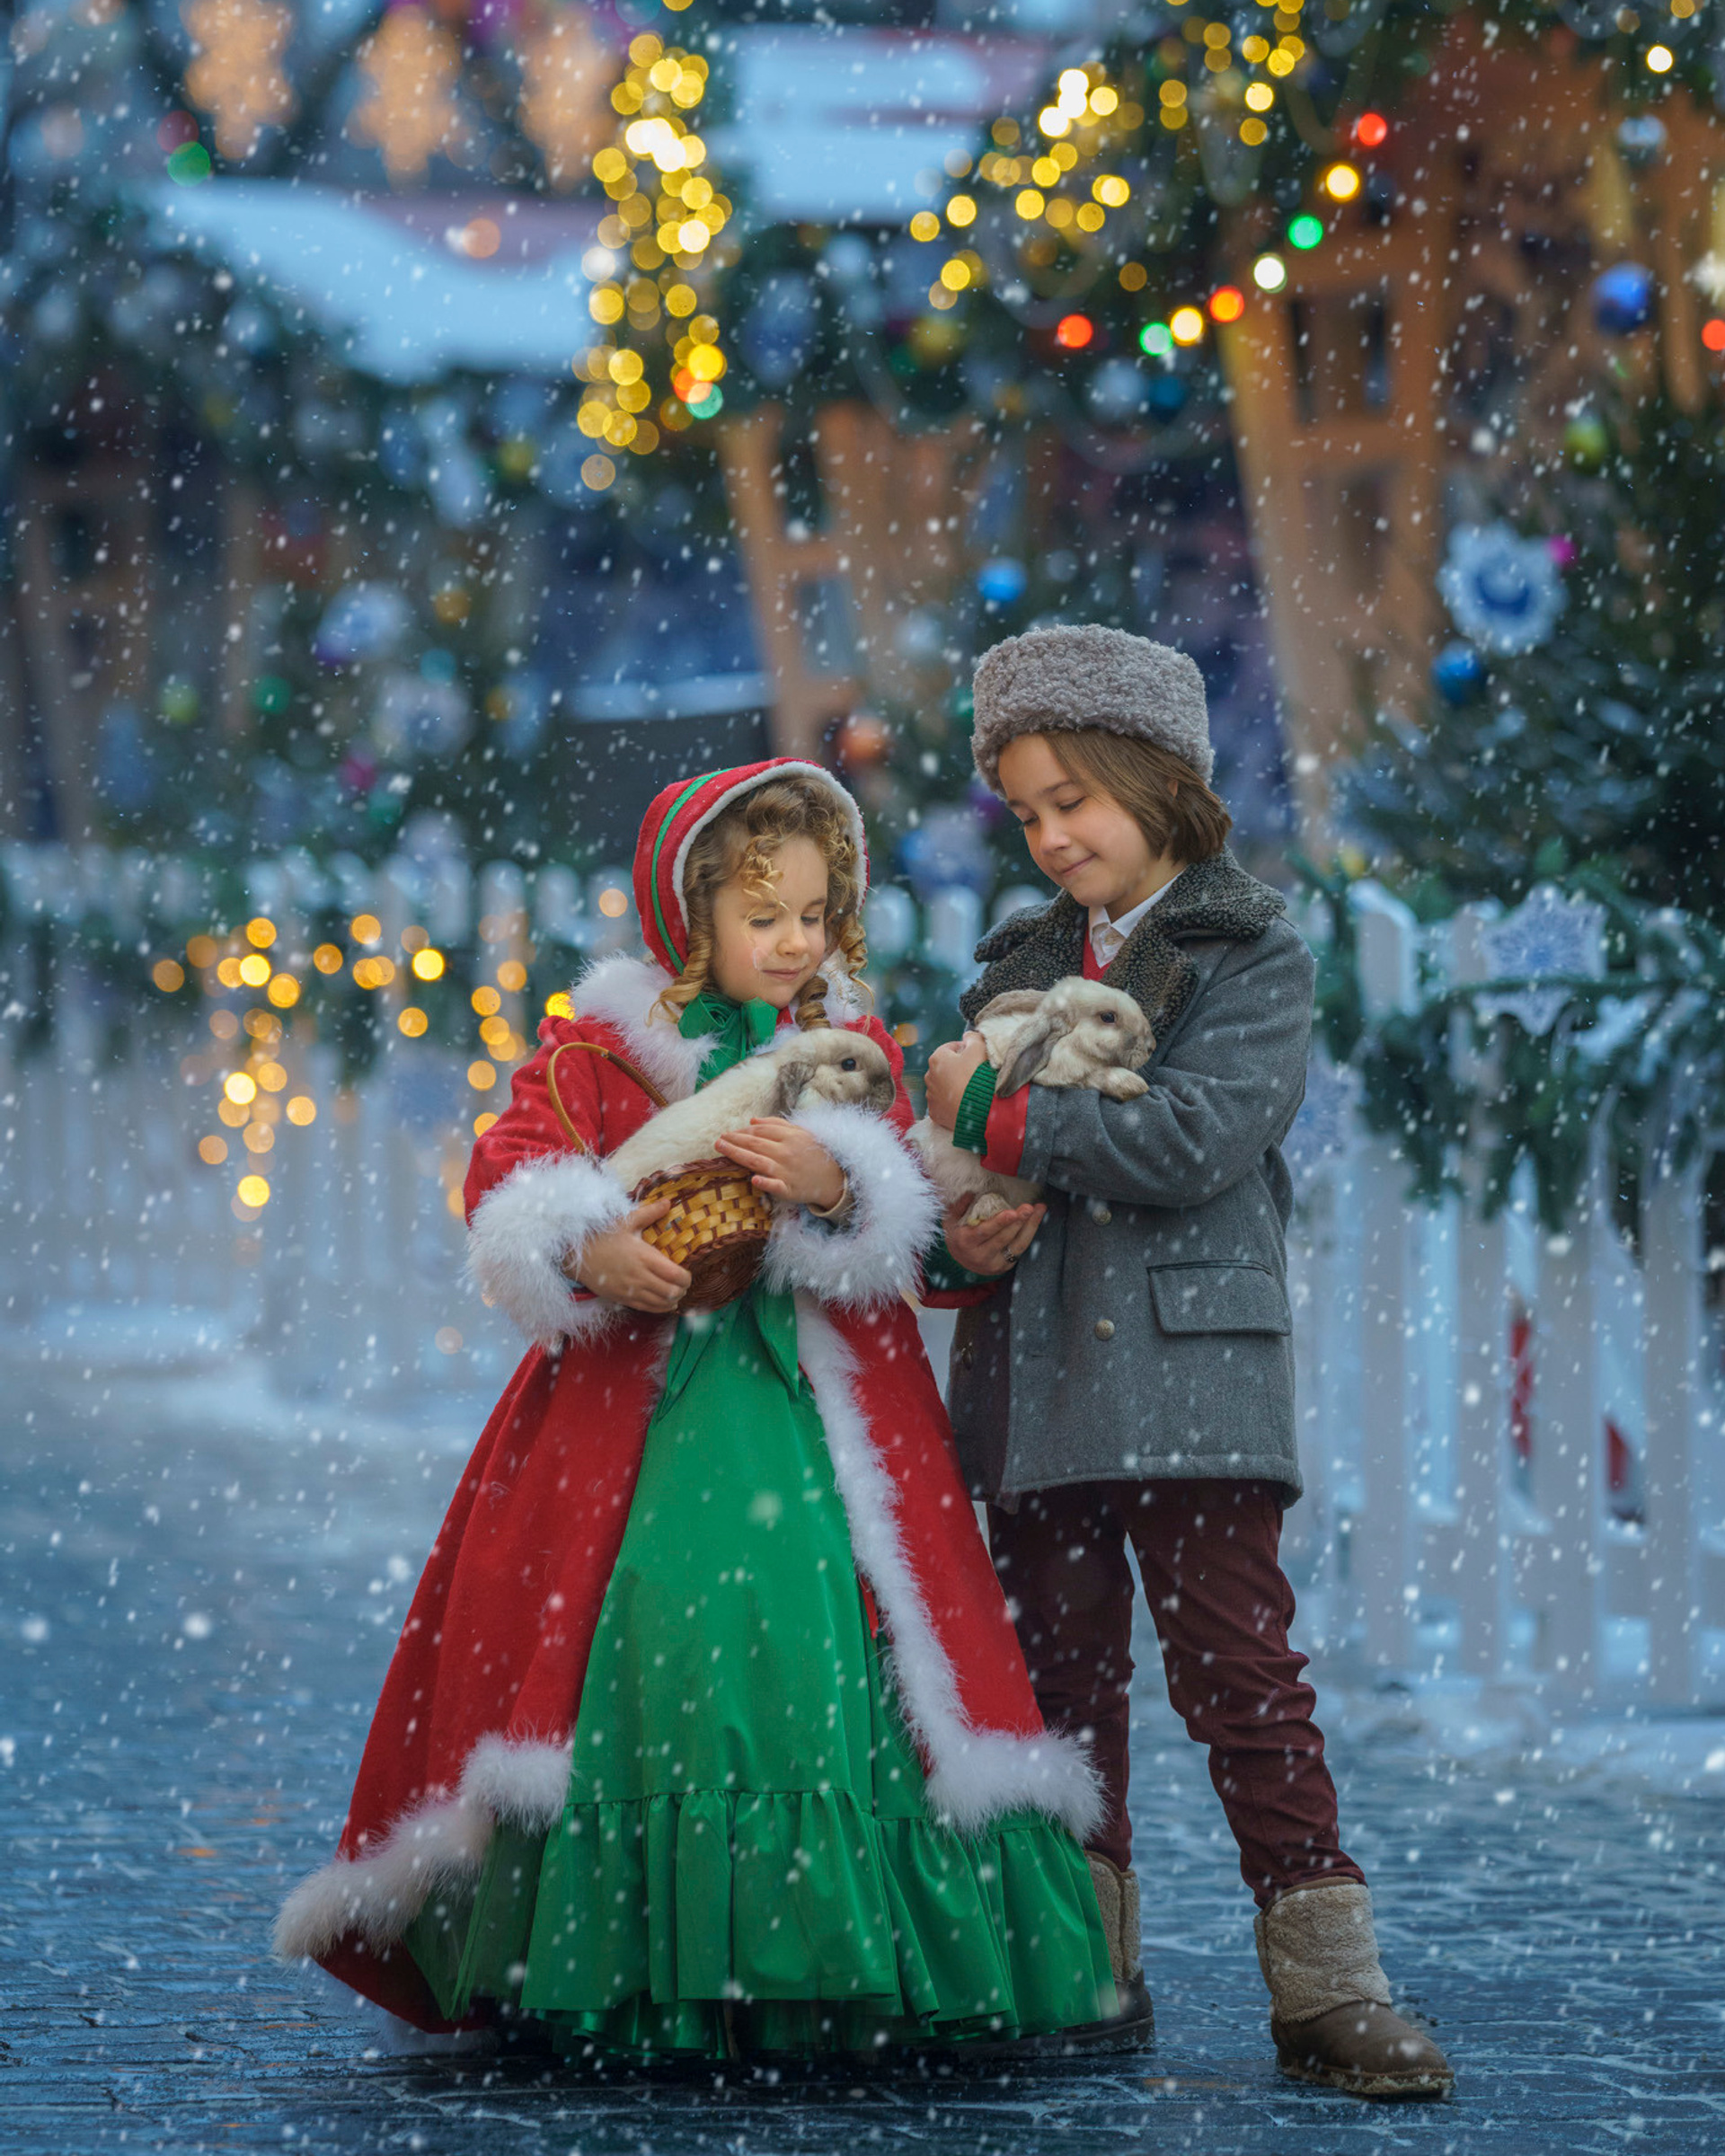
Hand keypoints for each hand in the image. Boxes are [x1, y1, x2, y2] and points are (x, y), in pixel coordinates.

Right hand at [569, 1197, 691, 1313]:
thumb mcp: (626, 1221)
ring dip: (673, 1300)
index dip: (687, 1278)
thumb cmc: (601, 1236)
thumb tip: (668, 1202)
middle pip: (671, 1292)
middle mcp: (640, 1277)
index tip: (688, 1274)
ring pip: (661, 1303)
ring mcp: (630, 1290)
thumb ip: (649, 1213)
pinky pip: (647, 1309)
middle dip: (682, 1290)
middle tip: (684, 1284)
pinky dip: (660, 1308)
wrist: (576, 1255)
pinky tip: (665, 1303)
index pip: (675, 1275)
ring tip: (677, 1293)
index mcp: (644, 1257)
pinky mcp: (622, 1299)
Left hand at [713, 1118, 844, 1209]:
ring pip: (758, 1161)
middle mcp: (786, 1152)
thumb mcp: (800, 1133)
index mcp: (789, 1136)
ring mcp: (787, 1171)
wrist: (833, 1179)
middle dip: (734, 1140)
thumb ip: (776, 1124)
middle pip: (755, 1144)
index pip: (760, 1131)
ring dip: (737, 1154)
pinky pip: (775, 1185)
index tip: (729, 1133)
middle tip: (718, 1140)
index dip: (743, 1131)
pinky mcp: (789, 1189)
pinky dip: (765, 1182)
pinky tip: (753, 1179)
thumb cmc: (813, 1153)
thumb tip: (752, 1119)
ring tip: (722, 1149)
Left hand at [925, 1032, 988, 1131]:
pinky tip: (963, 1102)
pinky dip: (951, 1102)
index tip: (976, 1056)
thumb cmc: (977, 1077)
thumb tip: (968, 1035)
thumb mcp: (979, 1049)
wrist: (976, 1110)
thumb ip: (974, 1038)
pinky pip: (943, 1103)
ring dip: (953, 1086)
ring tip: (970, 1089)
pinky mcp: (935, 1113)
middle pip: (946, 1068)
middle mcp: (929, 1076)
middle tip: (975, 1073)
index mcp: (936, 1058)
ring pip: (943, 1086)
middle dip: (958, 1068)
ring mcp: (931, 1096)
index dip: (965, 1050)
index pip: (951, 1048)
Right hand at [943, 1197, 1044, 1276]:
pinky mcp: (1005, 1267)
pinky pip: (1020, 1249)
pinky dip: (1029, 1233)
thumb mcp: (951, 1219)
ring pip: (1017, 1245)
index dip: (1000, 1222)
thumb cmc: (956, 1233)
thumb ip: (959, 1205)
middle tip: (1029, 1208)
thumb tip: (970, 1192)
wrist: (959, 1260)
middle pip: (1004, 1238)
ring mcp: (994, 1264)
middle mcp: (980, 1256)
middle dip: (1019, 1222)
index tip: (1012, 1212)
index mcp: (966, 1242)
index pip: (985, 1232)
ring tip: (1038, 1209)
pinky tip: (1035, 1219)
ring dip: (1030, 1226)